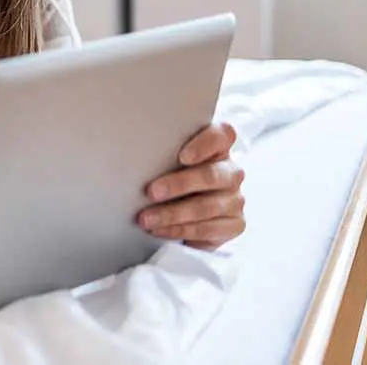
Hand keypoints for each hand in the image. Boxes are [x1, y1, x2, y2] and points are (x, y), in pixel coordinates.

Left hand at [138, 122, 245, 249]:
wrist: (183, 211)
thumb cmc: (171, 177)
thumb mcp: (167, 161)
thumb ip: (162, 153)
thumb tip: (132, 155)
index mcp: (218, 147)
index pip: (222, 135)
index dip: (204, 144)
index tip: (182, 156)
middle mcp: (231, 172)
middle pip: (212, 175)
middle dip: (178, 185)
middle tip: (151, 192)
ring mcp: (235, 199)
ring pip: (207, 206)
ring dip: (172, 214)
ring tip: (146, 218)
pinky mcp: (234, 224)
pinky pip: (207, 229)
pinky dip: (179, 230)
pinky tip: (159, 230)